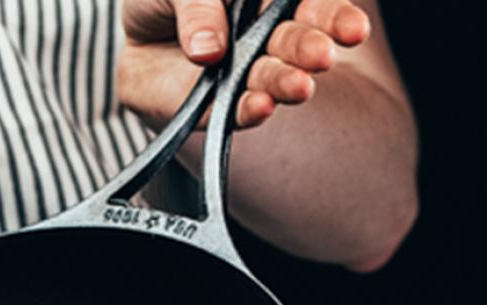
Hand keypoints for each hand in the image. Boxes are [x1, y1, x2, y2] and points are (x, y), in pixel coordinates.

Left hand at [119, 0, 371, 132]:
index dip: (334, 17)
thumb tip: (209, 51)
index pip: (311, 8)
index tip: (353, 30)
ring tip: (300, 86)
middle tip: (322, 56)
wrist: (134, 30)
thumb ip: (198, 6)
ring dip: (285, 81)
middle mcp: (264, 35)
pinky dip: (248, 110)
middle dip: (310, 48)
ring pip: (270, 77)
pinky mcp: (215, 106)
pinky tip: (261, 106)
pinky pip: (233, 111)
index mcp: (270, 1)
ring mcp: (242, 72)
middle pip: (296, 41)